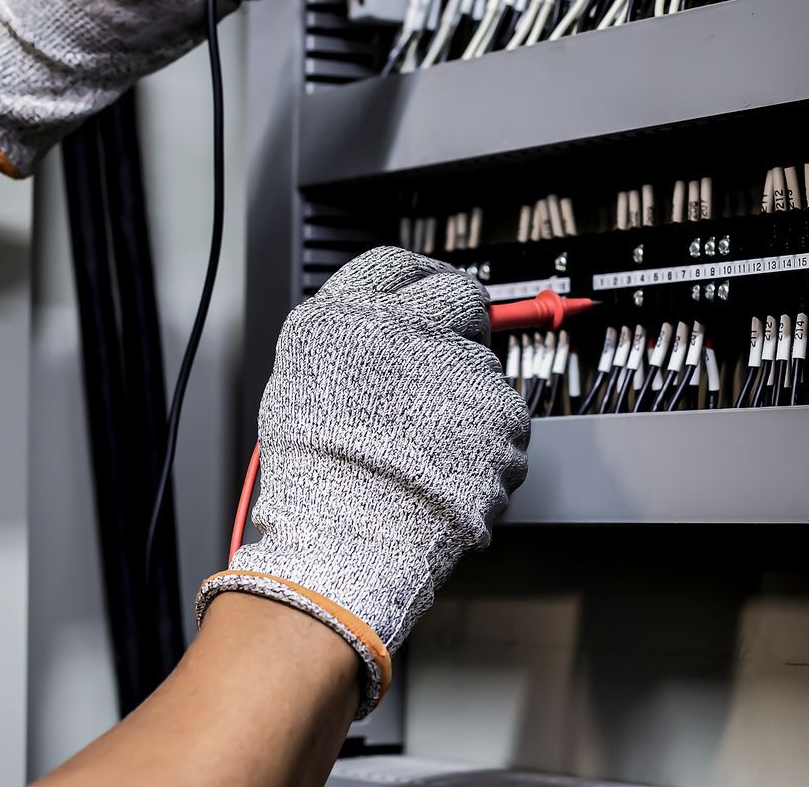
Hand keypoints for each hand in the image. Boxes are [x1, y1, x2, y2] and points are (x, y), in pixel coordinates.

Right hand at [197, 247, 530, 718]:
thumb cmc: (316, 482)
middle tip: (445, 370)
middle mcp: (403, 330)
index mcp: (344, 318)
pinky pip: (507, 418)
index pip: (395, 265)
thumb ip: (349, 343)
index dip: (418, 277)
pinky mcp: (499, 411)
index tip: (431, 286)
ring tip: (431, 447)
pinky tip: (453, 469)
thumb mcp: (300, 386)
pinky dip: (491, 444)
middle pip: (455, 297)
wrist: (345, 543)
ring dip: (470, 398)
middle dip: (459, 325)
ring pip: (483, 367)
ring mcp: (456, 368)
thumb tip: (386, 331)